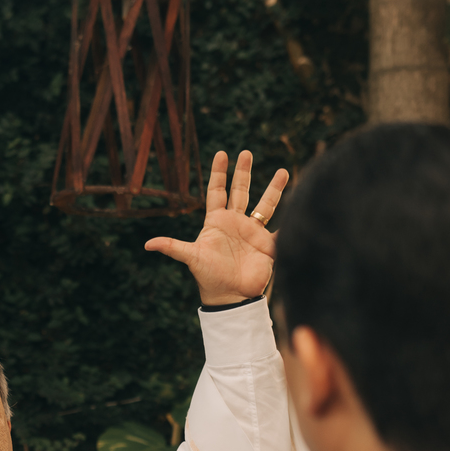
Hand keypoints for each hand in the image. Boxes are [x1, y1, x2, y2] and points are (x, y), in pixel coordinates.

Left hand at [145, 149, 288, 304]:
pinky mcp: (268, 245)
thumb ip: (173, 247)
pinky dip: (291, 219)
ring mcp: (253, 233)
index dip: (219, 173)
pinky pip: (281, 228)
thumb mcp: (192, 258)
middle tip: (245, 153)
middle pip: (240, 192)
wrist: (230, 297)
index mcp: (217, 222)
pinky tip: (302, 205)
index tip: (221, 154)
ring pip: (266, 205)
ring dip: (274, 189)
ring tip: (284, 171)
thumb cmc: (209, 277)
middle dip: (243, 173)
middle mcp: (236, 223)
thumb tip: (147, 244)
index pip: (217, 191)